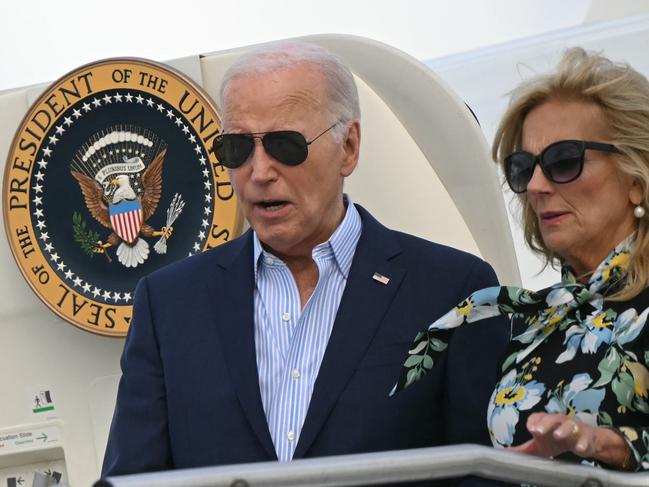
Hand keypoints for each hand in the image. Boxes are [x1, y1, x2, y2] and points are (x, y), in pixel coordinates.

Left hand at [507, 412, 630, 468]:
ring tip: (557, 436)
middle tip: (537, 431)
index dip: (534, 422)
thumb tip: (504, 453)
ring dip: (563, 430)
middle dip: (545, 424)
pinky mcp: (587, 437)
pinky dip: (583, 443)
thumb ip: (523, 449)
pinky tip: (579, 449)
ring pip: (569, 425)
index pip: (538, 417)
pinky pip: (585, 438)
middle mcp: (559, 421)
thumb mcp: (539, 446)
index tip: (530, 429)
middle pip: (552, 419)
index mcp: (546, 421)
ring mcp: (574, 428)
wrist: (584, 441)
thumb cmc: (556, 441)